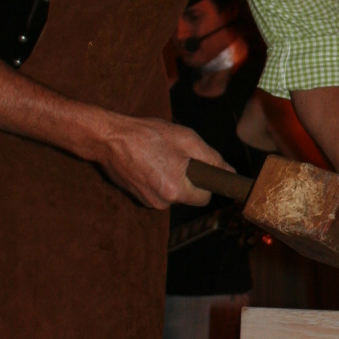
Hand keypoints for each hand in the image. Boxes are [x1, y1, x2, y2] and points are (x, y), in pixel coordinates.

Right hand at [96, 115, 230, 208]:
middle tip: (176, 154)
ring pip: (172, 192)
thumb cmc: (147, 135)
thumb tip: (230, 172)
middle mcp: (161, 202)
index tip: (202, 166)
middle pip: (188, 195)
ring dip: (172, 176)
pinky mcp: (137, 197)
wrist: (109, 138)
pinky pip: (158, 190)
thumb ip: (212, 158)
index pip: (204, 197)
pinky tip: (149, 161)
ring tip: (160, 155)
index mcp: (175, 191)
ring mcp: (147, 201)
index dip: (207, 181)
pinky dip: (158, 177)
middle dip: (187, 177)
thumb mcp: (187, 140)